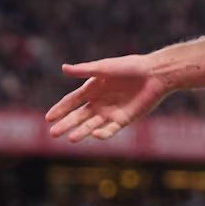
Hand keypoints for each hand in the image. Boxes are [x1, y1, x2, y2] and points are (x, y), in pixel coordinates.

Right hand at [45, 55, 171, 142]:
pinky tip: (95, 134)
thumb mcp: (105, 68)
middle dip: (66, 124)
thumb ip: (84, 70)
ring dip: (81, 132)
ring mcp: (111, 112)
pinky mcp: (124, 119)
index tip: (48, 118)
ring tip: (71, 138)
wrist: (156, 74)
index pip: (72, 101)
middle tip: (53, 133)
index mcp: (93, 89)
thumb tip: (63, 68)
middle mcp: (99, 102)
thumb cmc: (130, 67)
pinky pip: (110, 130)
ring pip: (92, 125)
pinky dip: (103, 133)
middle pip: (78, 116)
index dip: (60, 109)